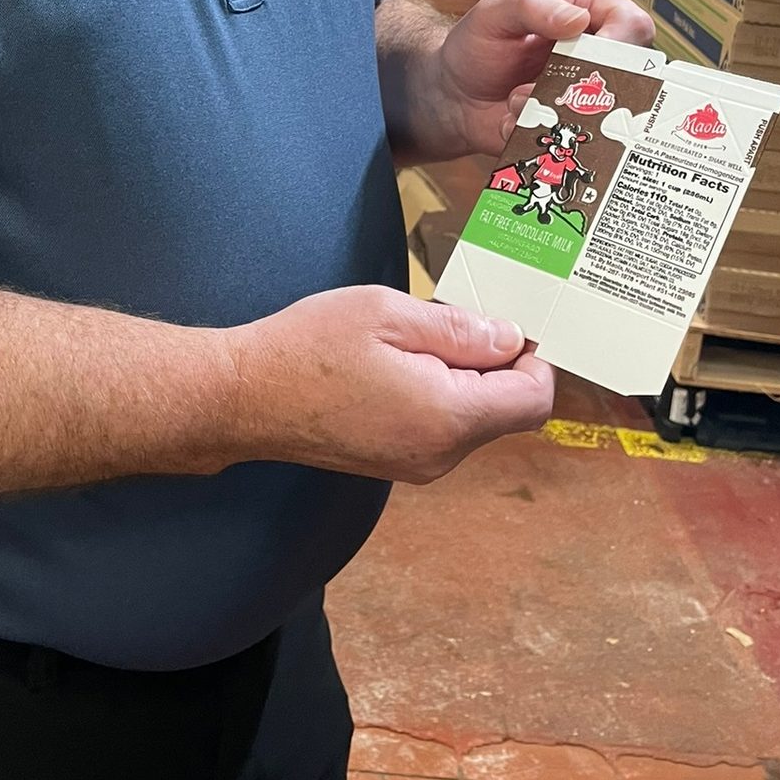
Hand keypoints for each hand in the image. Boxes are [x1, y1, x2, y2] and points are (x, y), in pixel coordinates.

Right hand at [224, 286, 554, 485]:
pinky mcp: (396, 462)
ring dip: (462, 374)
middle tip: (451, 316)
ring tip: (413, 336)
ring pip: (474, 416)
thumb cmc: (308, 349)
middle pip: (506, 409)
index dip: (535, 356)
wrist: (245, 397)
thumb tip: (511, 339)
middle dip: (495, 360)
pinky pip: (443, 426)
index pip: (533, 399)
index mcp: (447, 418)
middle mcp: (440, 455)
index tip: (510, 320)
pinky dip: (439, 391)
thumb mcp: (388, 314)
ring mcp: (418, 465)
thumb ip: (459, 330)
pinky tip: (398, 361)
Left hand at [431, 0, 653, 159]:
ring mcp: (587, 100)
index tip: (596, 55)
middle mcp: (597, 60)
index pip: (632, 25)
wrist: (450, 96)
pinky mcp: (572, 134)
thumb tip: (578, 20)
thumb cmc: (475, 45)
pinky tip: (511, 121)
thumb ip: (533, 7)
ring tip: (516, 100)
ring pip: (606, 115)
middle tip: (541, 84)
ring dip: (557, 111)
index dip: (622, 41)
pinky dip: (541, 133)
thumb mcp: (495, 13)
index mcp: (589, 16)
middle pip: (634, 75)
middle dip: (584, 85)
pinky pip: (578, 144)